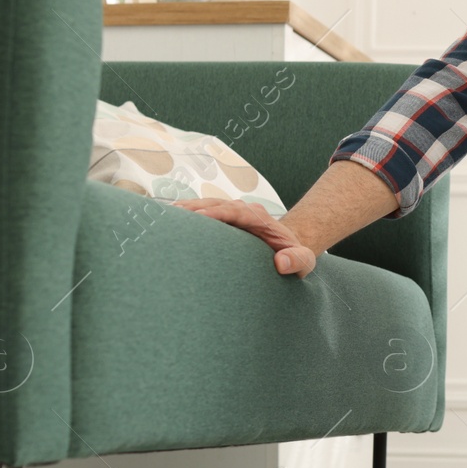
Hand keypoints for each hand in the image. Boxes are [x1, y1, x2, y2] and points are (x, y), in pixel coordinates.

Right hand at [168, 197, 318, 277]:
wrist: (291, 249)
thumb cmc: (296, 258)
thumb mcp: (304, 262)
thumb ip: (297, 261)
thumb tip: (281, 262)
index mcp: (261, 219)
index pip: (236, 212)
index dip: (218, 213)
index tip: (200, 218)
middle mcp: (244, 211)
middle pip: (216, 204)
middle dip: (194, 209)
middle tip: (171, 216)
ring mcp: (232, 214)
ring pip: (206, 206)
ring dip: (186, 210)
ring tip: (162, 217)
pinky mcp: (223, 221)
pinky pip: (202, 214)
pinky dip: (186, 216)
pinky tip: (166, 221)